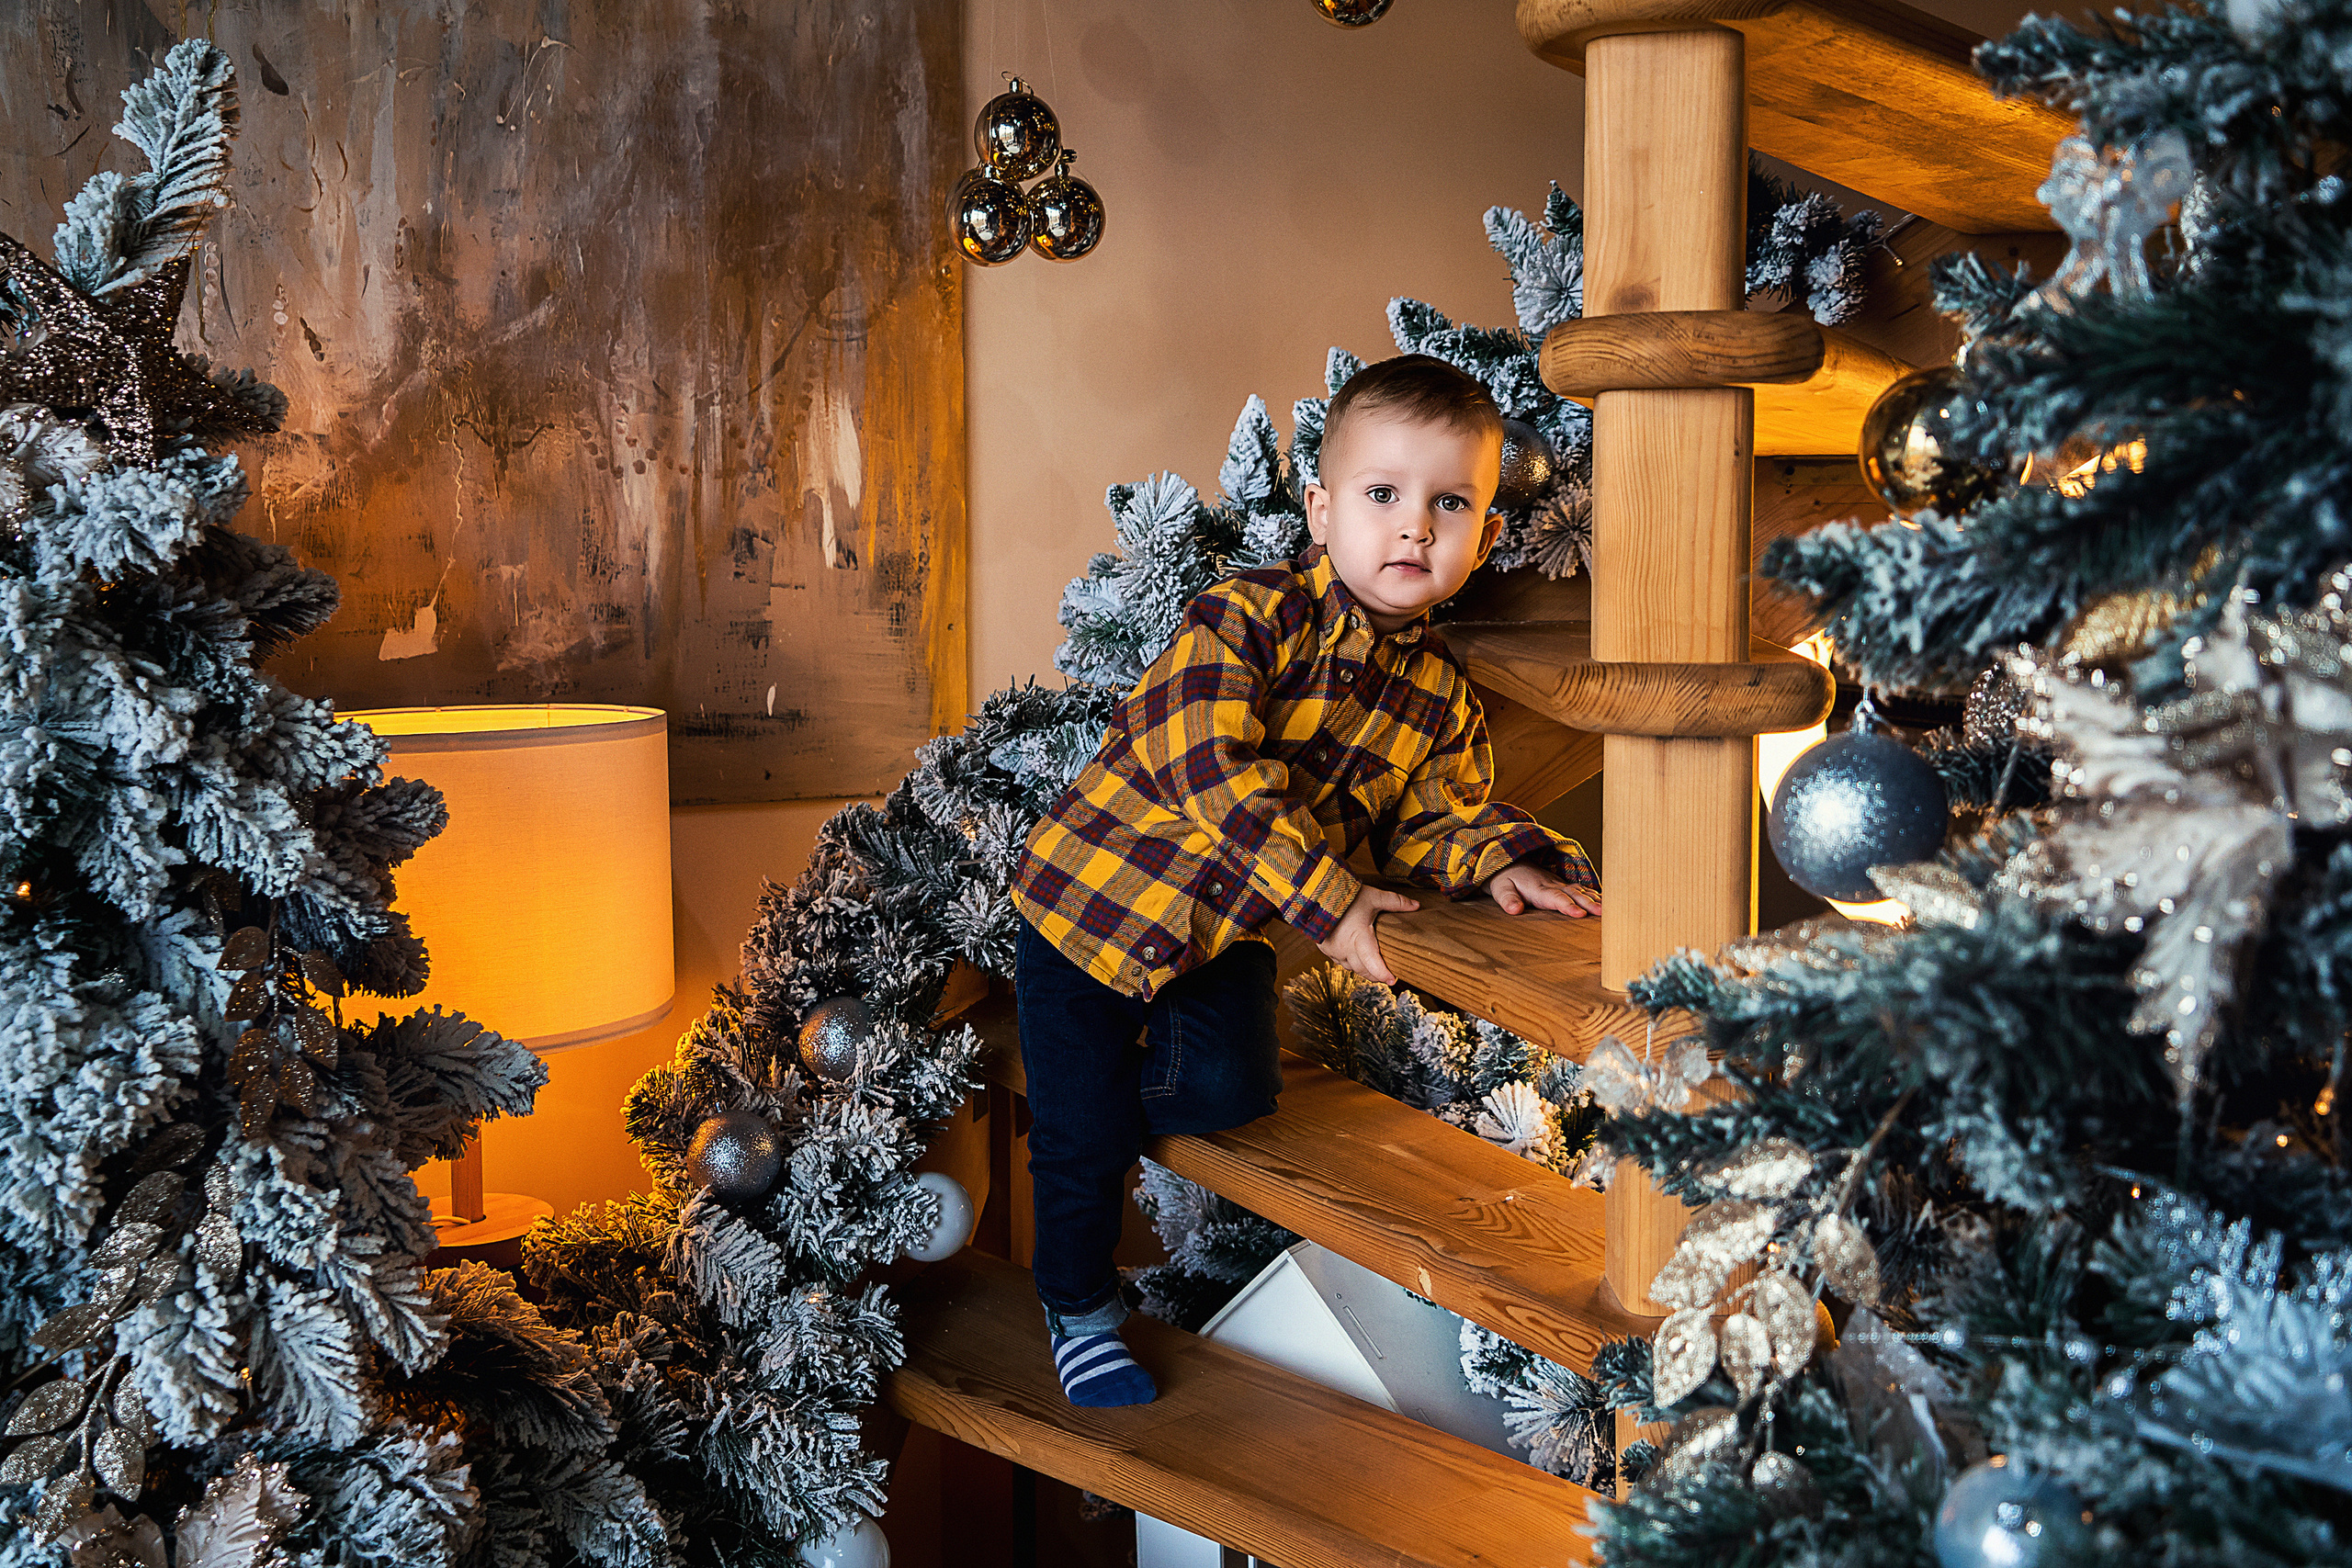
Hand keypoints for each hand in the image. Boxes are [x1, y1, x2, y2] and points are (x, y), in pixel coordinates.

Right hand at [1316, 885, 1419, 984]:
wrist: (1316, 893)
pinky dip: (1349, 961)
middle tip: (1387, 977)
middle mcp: (1345, 948)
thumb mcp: (1374, 897)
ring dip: (1362, 968)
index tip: (1393, 980)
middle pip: (1363, 970)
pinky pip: (1339, 960)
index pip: (1373, 964)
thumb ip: (1395, 902)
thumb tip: (1416, 905)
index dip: (1383, 974)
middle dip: (1376, 975)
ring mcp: (1333, 950)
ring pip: (1350, 967)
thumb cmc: (1345, 895)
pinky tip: (1355, 956)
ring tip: (1373, 966)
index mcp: (1359, 938)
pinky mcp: (1324, 947)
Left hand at [1485, 861, 1601, 917]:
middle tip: (1604, 914)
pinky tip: (1606, 903)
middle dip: (1589, 904)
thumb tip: (1514, 910)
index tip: (1580, 914)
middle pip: (1574, 895)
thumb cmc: (1505, 879)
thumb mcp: (1500, 889)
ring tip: (1610, 911)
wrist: (1509, 863)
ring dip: (1595, 900)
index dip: (1568, 906)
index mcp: (1538, 888)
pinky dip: (1594, 895)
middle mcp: (1553, 885)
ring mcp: (1560, 884)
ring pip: (1581, 891)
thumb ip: (1507, 899)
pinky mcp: (1563, 885)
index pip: (1555, 898)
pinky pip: (1581, 889)